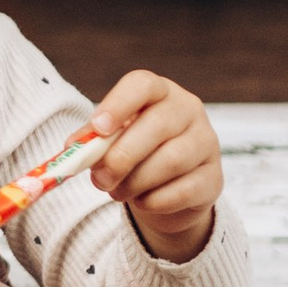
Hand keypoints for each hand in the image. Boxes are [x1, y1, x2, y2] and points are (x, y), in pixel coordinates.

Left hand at [89, 70, 221, 263]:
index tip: (98, 129)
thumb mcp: (114, 141)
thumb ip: (95, 141)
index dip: (118, 105)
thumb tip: (73, 147)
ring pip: (170, 161)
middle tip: (99, 178)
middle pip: (157, 126)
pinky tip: (143, 201)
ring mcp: (207, 143)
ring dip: (135, 182)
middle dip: (121, 156)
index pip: (143, 85)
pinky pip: (182, 191)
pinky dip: (154, 201)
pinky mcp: (214, 178)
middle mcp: (189, 111)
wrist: (170, 191)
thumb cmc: (137, 156)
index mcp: (161, 93)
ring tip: (118, 191)